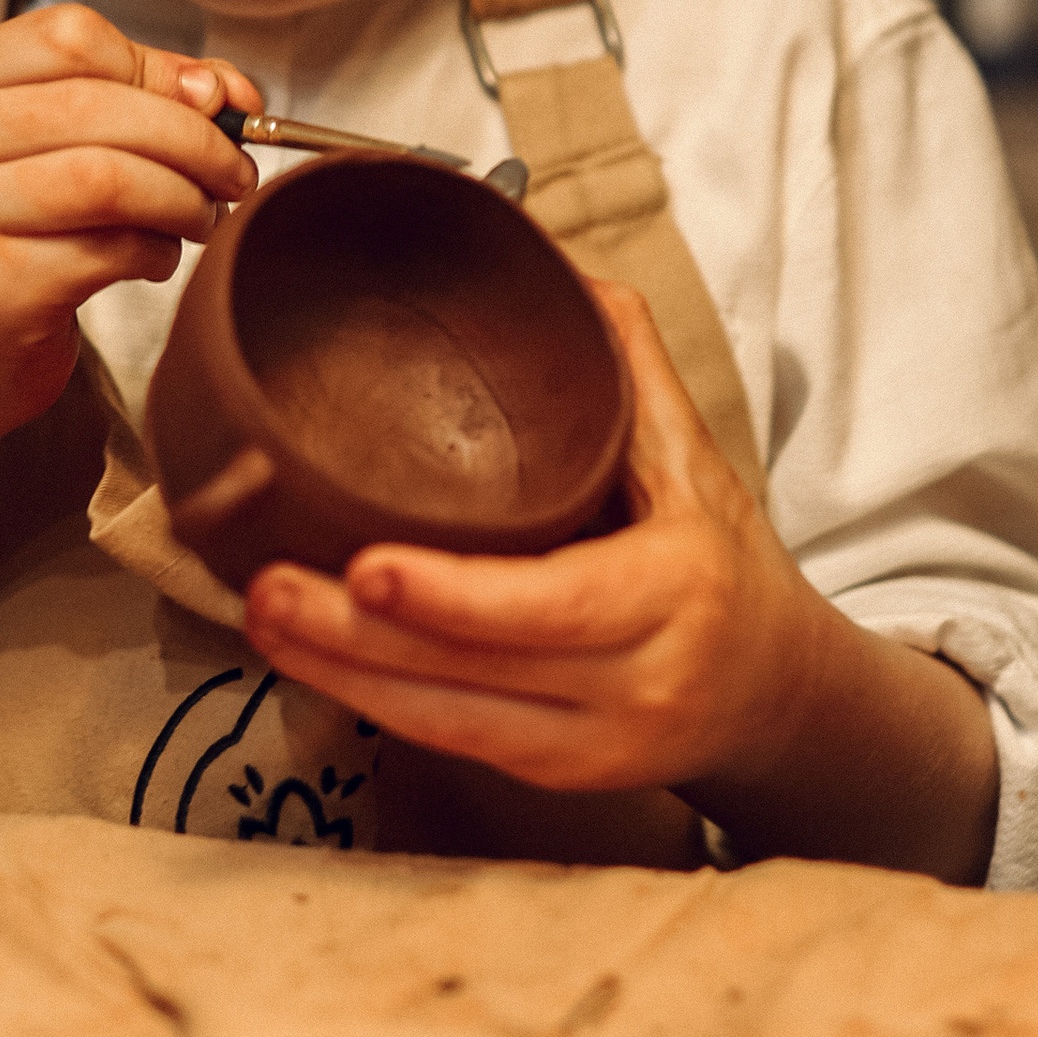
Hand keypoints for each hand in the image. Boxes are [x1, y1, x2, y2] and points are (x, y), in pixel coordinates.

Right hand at [0, 5, 260, 447]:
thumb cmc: (14, 229)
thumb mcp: (57, 144)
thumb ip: (142, 96)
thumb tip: (222, 90)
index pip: (69, 37)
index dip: (155, 67)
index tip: (208, 104)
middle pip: (96, 105)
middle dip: (194, 138)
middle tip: (236, 171)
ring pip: (107, 179)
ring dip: (183, 198)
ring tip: (202, 216)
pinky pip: (107, 252)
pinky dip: (156, 252)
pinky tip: (155, 258)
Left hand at [243, 280, 999, 876]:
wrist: (776, 694)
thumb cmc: (721, 559)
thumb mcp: (695, 457)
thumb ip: (624, 360)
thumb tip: (546, 260)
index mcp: (674, 591)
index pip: (555, 605)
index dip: (455, 598)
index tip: (368, 566)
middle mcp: (638, 681)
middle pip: (479, 671)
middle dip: (359, 639)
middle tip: (265, 589)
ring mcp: (594, 744)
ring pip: (449, 722)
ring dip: (342, 675)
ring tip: (261, 617)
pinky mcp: (556, 775)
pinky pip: (451, 741)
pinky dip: (374, 699)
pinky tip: (308, 656)